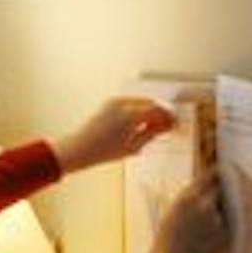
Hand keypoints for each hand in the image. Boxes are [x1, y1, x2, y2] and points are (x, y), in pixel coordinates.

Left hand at [52, 98, 174, 172]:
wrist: (78, 149)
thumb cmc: (102, 151)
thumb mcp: (133, 146)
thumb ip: (152, 133)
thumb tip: (165, 126)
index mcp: (132, 114)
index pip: (158, 110)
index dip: (168, 117)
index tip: (173, 124)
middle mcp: (124, 103)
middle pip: (150, 103)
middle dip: (159, 113)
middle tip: (166, 125)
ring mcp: (115, 101)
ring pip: (140, 101)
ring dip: (149, 111)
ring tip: (152, 126)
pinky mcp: (108, 103)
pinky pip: (129, 103)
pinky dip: (137, 110)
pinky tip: (139, 123)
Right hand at [148, 171, 227, 252]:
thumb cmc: (165, 240)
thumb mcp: (172, 213)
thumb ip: (189, 200)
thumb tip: (207, 191)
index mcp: (187, 198)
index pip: (209, 177)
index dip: (216, 173)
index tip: (222, 169)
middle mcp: (205, 205)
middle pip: (220, 190)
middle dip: (221, 190)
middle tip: (219, 192)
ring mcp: (216, 219)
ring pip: (222, 209)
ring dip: (217, 212)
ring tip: (199, 226)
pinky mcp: (223, 232)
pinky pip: (224, 224)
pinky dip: (218, 227)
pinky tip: (203, 237)